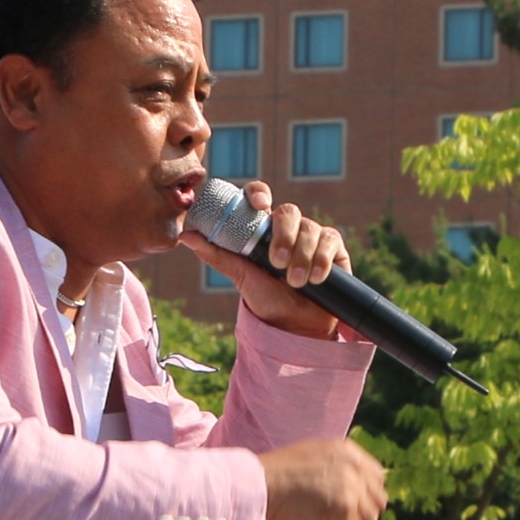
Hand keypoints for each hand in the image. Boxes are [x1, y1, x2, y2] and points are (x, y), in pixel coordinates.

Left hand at [182, 181, 349, 338]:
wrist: (296, 327)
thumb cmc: (267, 300)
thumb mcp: (240, 277)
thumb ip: (216, 255)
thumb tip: (185, 236)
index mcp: (263, 229)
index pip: (260, 198)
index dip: (259, 192)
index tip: (259, 203)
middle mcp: (288, 228)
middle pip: (288, 212)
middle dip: (283, 237)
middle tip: (277, 263)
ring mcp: (312, 236)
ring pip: (310, 229)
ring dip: (302, 257)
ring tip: (295, 283)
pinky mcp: (334, 248)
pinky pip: (330, 241)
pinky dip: (322, 260)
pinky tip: (315, 279)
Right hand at [258, 438, 387, 519]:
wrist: (255, 488)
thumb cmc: (270, 478)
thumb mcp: (308, 461)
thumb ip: (333, 470)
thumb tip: (348, 495)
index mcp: (347, 451)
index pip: (376, 477)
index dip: (364, 497)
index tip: (344, 510)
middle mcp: (354, 466)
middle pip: (377, 501)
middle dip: (359, 517)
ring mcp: (351, 488)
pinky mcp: (344, 511)